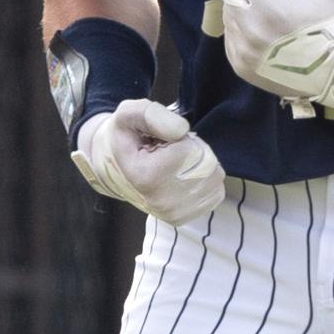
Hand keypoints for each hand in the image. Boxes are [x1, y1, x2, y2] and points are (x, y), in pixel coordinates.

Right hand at [70, 99, 224, 224]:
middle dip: (194, 149)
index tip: (161, 141)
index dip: (181, 137)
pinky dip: (206, 180)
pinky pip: (217, 191)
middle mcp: (161, 201)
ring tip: (177, 163)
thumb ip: (152, 115)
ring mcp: (175, 213)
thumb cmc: (126, 138)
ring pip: (214, 176)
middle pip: (207, 163)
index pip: (190, 149)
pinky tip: (185, 176)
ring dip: (201, 164)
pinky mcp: (186, 218)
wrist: (116, 168)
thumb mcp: (129, 114)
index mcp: (146, 176)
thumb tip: (181, 130)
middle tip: (171, 150)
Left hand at [221, 0, 333, 114]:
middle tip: (272, 1)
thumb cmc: (325, 22)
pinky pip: (229, 34)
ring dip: (244, 9)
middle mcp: (252, 31)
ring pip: (228, 12)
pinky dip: (242, 31)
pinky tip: (264, 36)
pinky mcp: (238, 64)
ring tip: (269, 20)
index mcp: (272, 8)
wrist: (332, 69)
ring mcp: (243, 51)